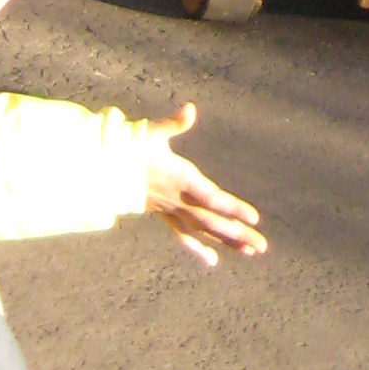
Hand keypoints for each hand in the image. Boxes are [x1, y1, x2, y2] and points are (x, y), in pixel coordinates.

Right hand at [138, 103, 266, 266]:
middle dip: (237, 233)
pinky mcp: (165, 214)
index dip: (233, 208)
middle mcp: (179, 199)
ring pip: (202, 231)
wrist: (106, 168)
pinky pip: (183, 236)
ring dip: (225, 241)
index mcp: (182, 179)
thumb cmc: (133, 146)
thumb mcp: (153, 132)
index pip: (212, 198)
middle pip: (212, 221)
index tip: (254, 218)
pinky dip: (198, 248)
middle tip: (262, 246)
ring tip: (250, 251)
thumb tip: (189, 109)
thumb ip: (173, 123)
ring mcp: (172, 210)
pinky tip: (213, 260)